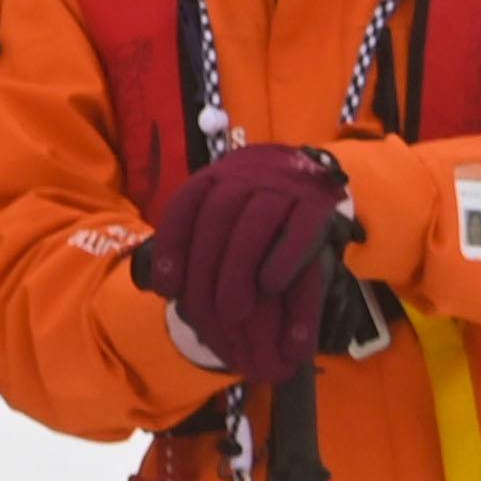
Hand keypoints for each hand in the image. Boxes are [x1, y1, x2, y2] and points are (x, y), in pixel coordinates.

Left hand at [147, 147, 352, 381]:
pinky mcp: (317, 205)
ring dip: (240, 268)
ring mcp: (282, 187)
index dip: (173, 247)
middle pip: (218, 215)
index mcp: (216, 176)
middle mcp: (246, 175)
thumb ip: (196, 238)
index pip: (186, 205)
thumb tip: (164, 284)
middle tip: (207, 312)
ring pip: (256, 224)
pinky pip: (300, 230)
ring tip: (234, 312)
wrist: (309, 168)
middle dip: (208, 265)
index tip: (168, 288)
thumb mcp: (223, 206)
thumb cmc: (254, 204)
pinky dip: (285, 258)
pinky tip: (271, 286)